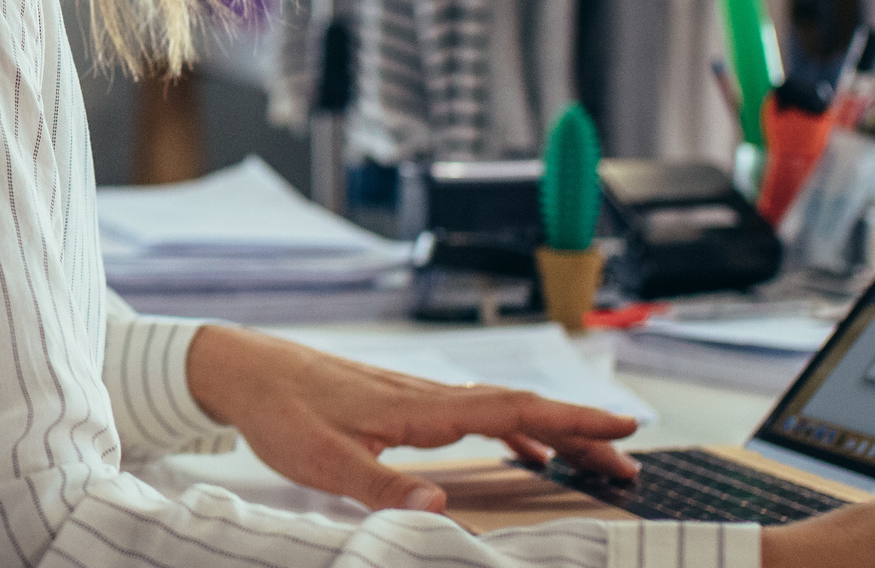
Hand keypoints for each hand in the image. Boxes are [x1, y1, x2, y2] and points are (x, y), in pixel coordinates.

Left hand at [182, 324, 638, 511]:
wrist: (244, 368)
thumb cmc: (280, 411)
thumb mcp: (321, 460)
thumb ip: (380, 486)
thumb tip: (440, 505)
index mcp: (420, 408)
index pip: (511, 412)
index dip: (568, 422)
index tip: (620, 429)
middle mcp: (430, 396)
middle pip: (522, 410)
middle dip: (579, 433)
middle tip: (630, 460)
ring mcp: (420, 396)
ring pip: (503, 411)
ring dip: (552, 434)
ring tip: (595, 461)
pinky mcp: (406, 402)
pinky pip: (476, 415)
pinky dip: (513, 433)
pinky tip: (526, 456)